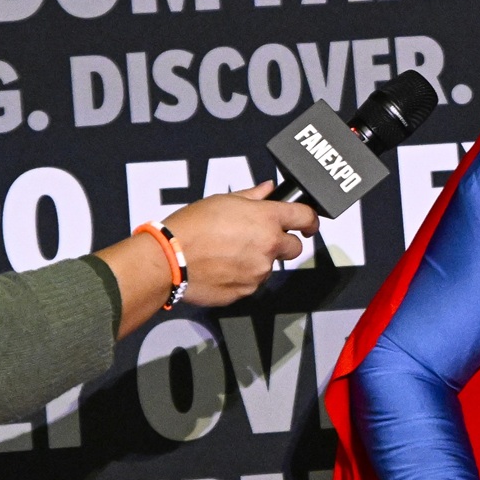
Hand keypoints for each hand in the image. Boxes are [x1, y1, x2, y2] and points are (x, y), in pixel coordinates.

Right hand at [165, 182, 319, 305]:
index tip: (309, 225)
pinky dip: (242, 277)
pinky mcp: (247, 290)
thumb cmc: (191, 226)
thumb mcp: (223, 200)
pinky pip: (252, 283)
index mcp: (267, 218)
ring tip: (228, 253)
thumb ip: (252, 196)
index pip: (305, 217)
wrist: (169, 259)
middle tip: (257, 240)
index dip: (311, 220)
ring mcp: (259, 270)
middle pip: (294, 247)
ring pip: (270, 266)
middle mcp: (269, 245)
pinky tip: (222, 267)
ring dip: (257, 261)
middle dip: (282, 244)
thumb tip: (269, 189)